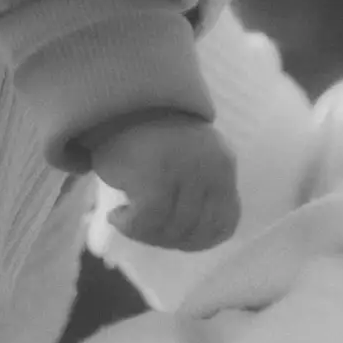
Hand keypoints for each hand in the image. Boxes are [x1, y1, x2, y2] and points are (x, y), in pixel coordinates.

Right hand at [91, 114, 240, 251]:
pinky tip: (117, 216)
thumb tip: (191, 238)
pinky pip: (147, 222)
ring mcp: (187, 171)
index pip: (225, 224)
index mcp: (225, 165)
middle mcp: (213, 169)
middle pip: (195, 231)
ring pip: (170, 229)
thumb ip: (199, 192)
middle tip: (141, 230)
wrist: (120, 101)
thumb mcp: (190, 160)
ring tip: (127, 220)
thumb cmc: (150, 136)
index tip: (172, 240)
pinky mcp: (158, 175)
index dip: (199, 242)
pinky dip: (129, 226)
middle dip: (166, 240)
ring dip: (144, 234)